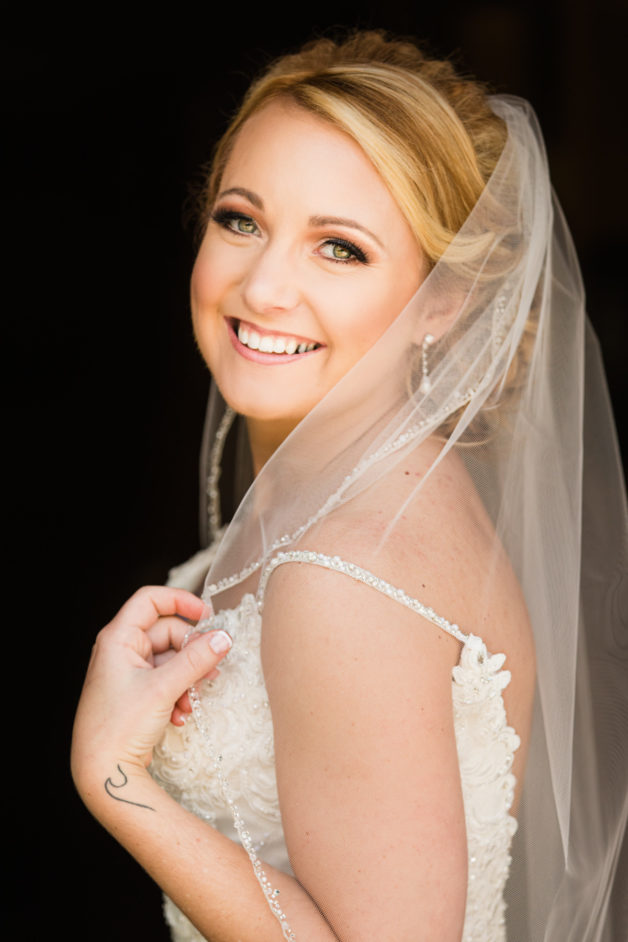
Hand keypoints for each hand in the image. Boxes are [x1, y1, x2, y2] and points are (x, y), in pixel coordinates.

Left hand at [71, 586, 231, 789]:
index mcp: (118, 639)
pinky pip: (166, 680)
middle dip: (192, 654)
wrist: (101, 772)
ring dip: (188, 679)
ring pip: (171, 660)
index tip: (208, 615)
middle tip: (211, 671)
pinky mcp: (135, 693)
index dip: (181, 601)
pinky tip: (181, 716)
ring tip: (192, 702)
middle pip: (168, 633)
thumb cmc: (120, 726)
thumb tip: (224, 637)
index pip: (150, 600)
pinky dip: (178, 694)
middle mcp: (120, 651)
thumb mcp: (163, 688)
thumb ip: (196, 660)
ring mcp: (128, 673)